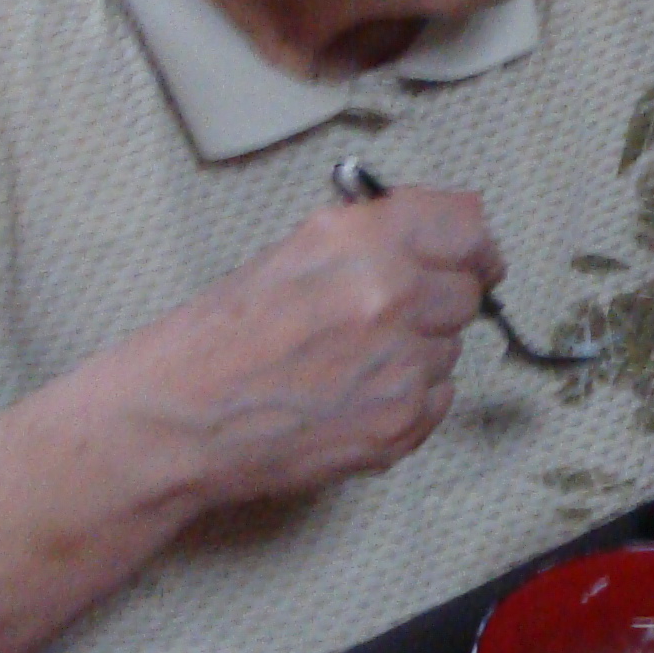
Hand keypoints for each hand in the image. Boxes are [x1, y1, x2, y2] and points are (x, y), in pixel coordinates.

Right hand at [146, 188, 499, 504]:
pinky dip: (409, 395)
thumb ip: (372, 236)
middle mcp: (391, 296)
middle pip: (467, 292)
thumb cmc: (219, 337)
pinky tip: (353, 394)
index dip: (473, 243)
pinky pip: (439, 397)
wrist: (179, 421)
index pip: (467, 227)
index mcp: (362, 240)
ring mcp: (401, 366)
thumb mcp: (293, 252)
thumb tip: (436, 234)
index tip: (474, 255)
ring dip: (418, 350)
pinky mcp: (400, 425)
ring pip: (451, 348)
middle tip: (387, 315)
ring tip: (350, 360)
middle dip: (437, 299)